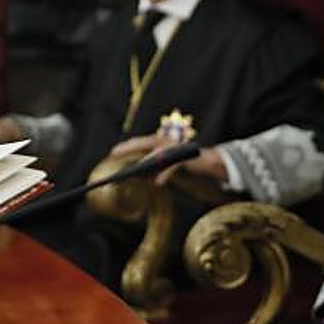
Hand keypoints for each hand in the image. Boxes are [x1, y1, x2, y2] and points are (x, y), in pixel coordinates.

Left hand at [109, 135, 226, 184]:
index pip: (142, 142)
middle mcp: (168, 142)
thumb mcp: (167, 167)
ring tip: (135, 170)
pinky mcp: (186, 157)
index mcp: (162, 143)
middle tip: (116, 153)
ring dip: (146, 161)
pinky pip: (173, 165)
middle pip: (146, 143)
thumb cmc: (186, 164)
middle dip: (130, 147)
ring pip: (158, 153)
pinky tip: (158, 182)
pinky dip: (165, 174)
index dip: (128, 145)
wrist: (209, 162)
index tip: (114, 151)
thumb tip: (141, 177)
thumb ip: (155, 169)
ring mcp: (177, 148)